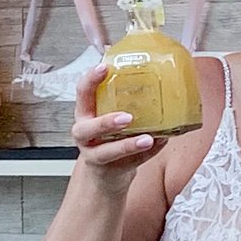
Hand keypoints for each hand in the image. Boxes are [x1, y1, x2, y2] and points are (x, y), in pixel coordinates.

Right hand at [70, 59, 153, 178]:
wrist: (105, 172)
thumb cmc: (109, 135)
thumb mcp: (109, 113)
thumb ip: (124, 98)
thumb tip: (157, 73)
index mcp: (85, 113)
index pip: (82, 93)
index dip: (90, 80)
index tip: (103, 68)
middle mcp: (85, 134)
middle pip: (87, 129)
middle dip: (106, 122)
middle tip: (127, 117)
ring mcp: (94, 154)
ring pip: (107, 151)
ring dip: (127, 145)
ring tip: (147, 139)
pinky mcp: (109, 170)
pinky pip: (129, 163)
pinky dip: (145, 154)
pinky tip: (157, 144)